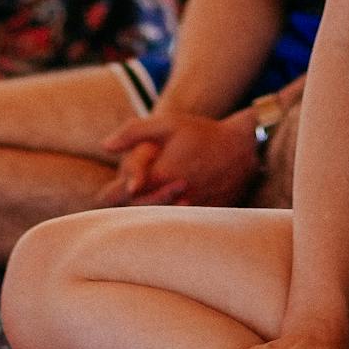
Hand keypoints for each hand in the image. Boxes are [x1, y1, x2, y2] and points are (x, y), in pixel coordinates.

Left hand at [95, 110, 259, 208]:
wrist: (243, 147)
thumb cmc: (203, 133)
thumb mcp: (168, 123)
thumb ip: (133, 132)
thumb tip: (105, 146)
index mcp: (159, 176)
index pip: (120, 195)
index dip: (111, 194)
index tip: (110, 190)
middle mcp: (173, 198)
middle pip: (136, 211)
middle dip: (131, 201)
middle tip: (129, 192)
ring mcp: (190, 210)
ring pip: (156, 220)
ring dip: (150, 213)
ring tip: (149, 203)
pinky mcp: (204, 218)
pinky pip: (179, 225)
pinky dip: (172, 220)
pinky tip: (173, 209)